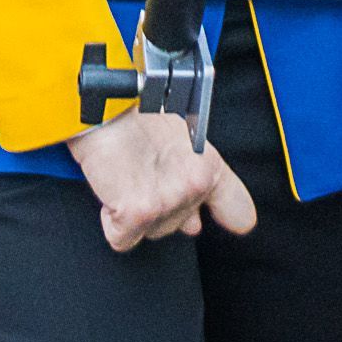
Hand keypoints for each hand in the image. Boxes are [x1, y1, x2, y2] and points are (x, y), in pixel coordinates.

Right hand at [69, 107, 256, 252]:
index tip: (208, 218)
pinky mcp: (137, 213)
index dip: (226, 217)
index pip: (238, 211)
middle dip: (158, 208)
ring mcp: (167, 201)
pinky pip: (122, 238)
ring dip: (134, 213)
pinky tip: (113, 190)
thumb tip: (194, 223)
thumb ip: (194, 178)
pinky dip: (112, 221)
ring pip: (150, 233)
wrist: (104, 104)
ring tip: (126, 176)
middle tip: (142, 174)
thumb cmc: (137, 114)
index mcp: (209, 167)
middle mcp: (194, 186)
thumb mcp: (180, 138)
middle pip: (177, 226)